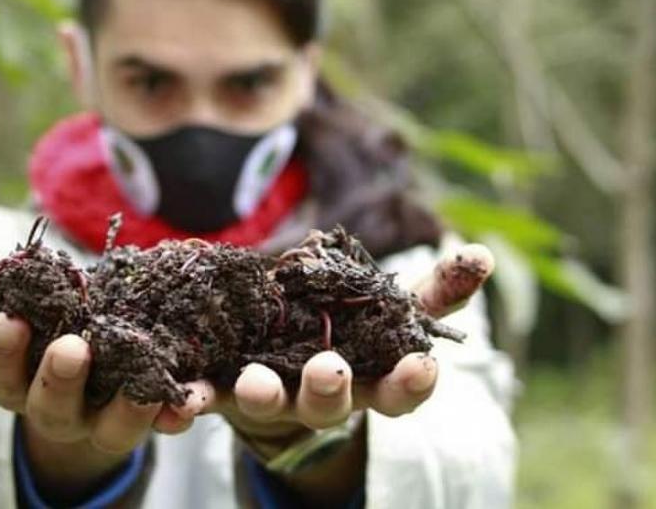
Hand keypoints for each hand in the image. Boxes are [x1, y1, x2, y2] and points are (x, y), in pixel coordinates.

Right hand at [0, 232, 207, 495]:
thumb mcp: (23, 300)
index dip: (4, 350)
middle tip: (72, 347)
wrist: (101, 377)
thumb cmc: (52, 326)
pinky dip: (176, 416)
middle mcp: (59, 409)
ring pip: (112, 428)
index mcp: (20, 380)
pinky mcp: (150, 420)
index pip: (2, 373)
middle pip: (52, 405)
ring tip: (140, 383)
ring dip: (125, 408)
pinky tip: (189, 402)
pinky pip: (163, 426)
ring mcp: (105, 421)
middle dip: (60, 378)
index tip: (9, 320)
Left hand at [195, 243, 495, 437]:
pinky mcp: (221, 389)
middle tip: (328, 369)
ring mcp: (271, 396)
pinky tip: (175, 397)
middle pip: (330, 401)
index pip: (399, 390)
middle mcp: (321, 395)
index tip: (423, 367)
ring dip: (261, 393)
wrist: (285, 367)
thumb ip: (437, 290)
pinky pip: (204, 396)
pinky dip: (188, 399)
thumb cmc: (351, 333)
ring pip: (267, 401)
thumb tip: (480, 254)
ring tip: (253, 381)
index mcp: (368, 379)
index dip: (411, 383)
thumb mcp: (393, 310)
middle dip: (329, 387)